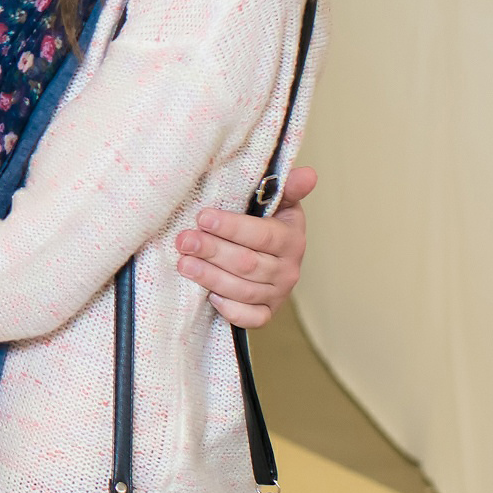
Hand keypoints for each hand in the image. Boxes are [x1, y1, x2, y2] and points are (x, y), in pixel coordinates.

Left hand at [177, 163, 315, 329]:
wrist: (267, 256)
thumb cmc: (264, 222)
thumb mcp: (277, 202)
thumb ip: (287, 188)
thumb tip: (308, 174)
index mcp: (291, 238)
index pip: (263, 235)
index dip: (232, 227)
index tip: (203, 217)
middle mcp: (288, 269)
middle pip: (248, 263)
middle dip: (213, 251)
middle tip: (184, 240)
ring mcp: (278, 293)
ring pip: (244, 290)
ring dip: (211, 277)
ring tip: (183, 263)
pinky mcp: (267, 312)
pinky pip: (252, 318)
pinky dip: (232, 310)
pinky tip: (210, 298)